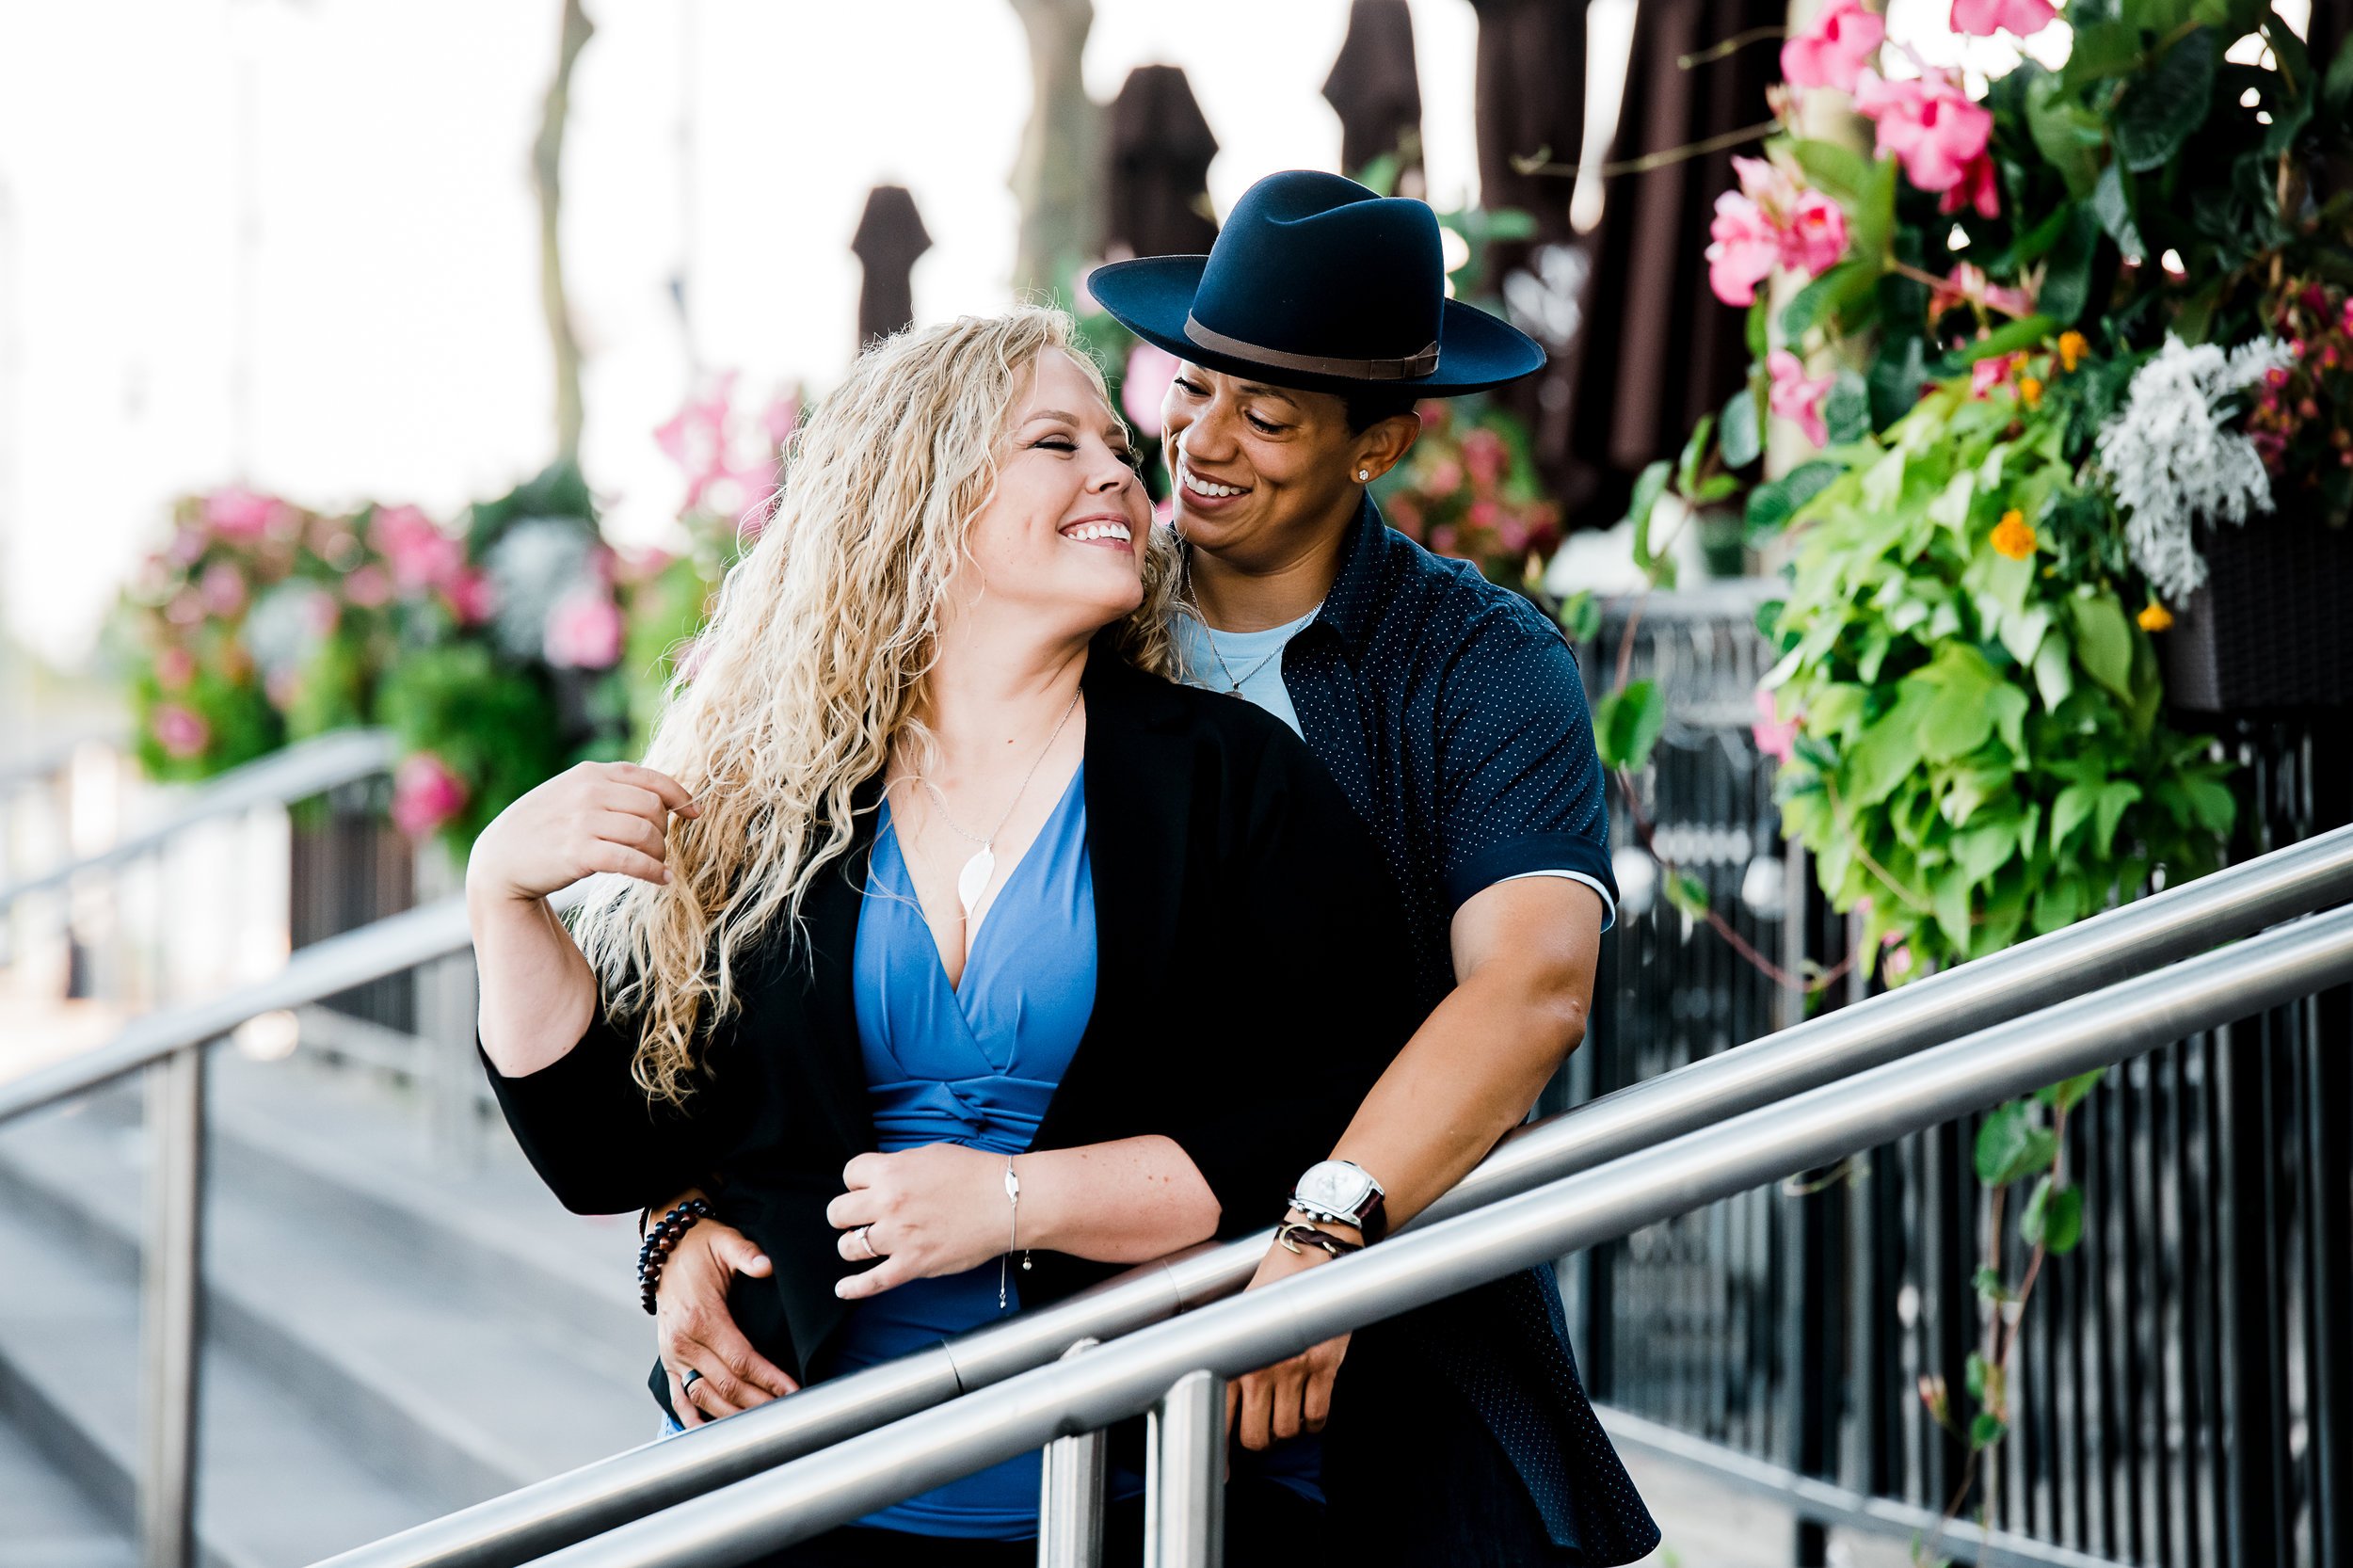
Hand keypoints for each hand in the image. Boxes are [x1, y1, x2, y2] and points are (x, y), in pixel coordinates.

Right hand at [467, 761, 698, 902]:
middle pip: (654, 807)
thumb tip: (659, 797)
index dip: (680, 795)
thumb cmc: (543, 829)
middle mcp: (588, 791)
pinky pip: (631, 860)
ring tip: (658, 865)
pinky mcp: (578, 852)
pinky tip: (662, 879)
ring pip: (646, 833)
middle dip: (665, 830)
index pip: (651, 778)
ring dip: (660, 853)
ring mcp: (582, 821)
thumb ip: (608, 789)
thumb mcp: (571, 795)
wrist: (499, 860)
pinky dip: (653, 871)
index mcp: (591, 773)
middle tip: (659, 848)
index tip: (695, 812)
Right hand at [658, 1216, 799, 1425]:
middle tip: (789, 1413)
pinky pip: (680, 1398)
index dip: (768, 1378)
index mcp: (701, 1317)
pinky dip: (695, 1419)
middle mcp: (683, 1342)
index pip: (741, 1359)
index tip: (793, 1391)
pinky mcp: (667, 1361)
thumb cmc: (701, 1246)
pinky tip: (716, 1433)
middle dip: (759, 1402)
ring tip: (764, 1425)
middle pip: (726, 1385)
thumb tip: (766, 1265)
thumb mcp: (725, 1241)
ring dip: (733, 1416)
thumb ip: (746, 1254)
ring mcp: (672, 1355)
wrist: (665, 1248)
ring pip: (704, 1398)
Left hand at [826, 1144, 1012, 1300]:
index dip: (857, 1181)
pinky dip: (853, 1288)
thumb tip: (883, 1178)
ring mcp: (898, 1237)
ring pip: (848, 1247)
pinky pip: (871, 1282)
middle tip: (861, 1216)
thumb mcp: (929, 1154)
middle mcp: (888, 1204)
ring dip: (852, 1244)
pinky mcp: (912, 1265)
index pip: (849, 1174)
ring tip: (862, 1243)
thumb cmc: (975, 1174)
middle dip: (847, 1213)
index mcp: (892, 1172)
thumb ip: (899, 1166)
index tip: (866, 1187)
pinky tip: (843, 1289)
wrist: (1007, 1201)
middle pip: (838, 1212)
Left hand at [1225, 1219, 1357, 1451]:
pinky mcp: (1324, 1368)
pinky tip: (1308, 1412)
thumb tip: (1216, 1402)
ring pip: (1286, 1432)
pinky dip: (1313, 1423)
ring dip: (1286, 1431)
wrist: (1310, 1258)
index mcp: (1234, 1358)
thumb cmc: (1269, 1288)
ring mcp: (1294, 1370)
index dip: (1221, 1455)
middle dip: (1258, 1443)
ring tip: (1285, 1413)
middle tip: (1261, 1433)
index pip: (1220, 1419)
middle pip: (1255, 1438)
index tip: (1222, 1473)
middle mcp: (1260, 1369)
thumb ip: (1228, 1360)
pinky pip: (1318, 1417)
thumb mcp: (1236, 1321)